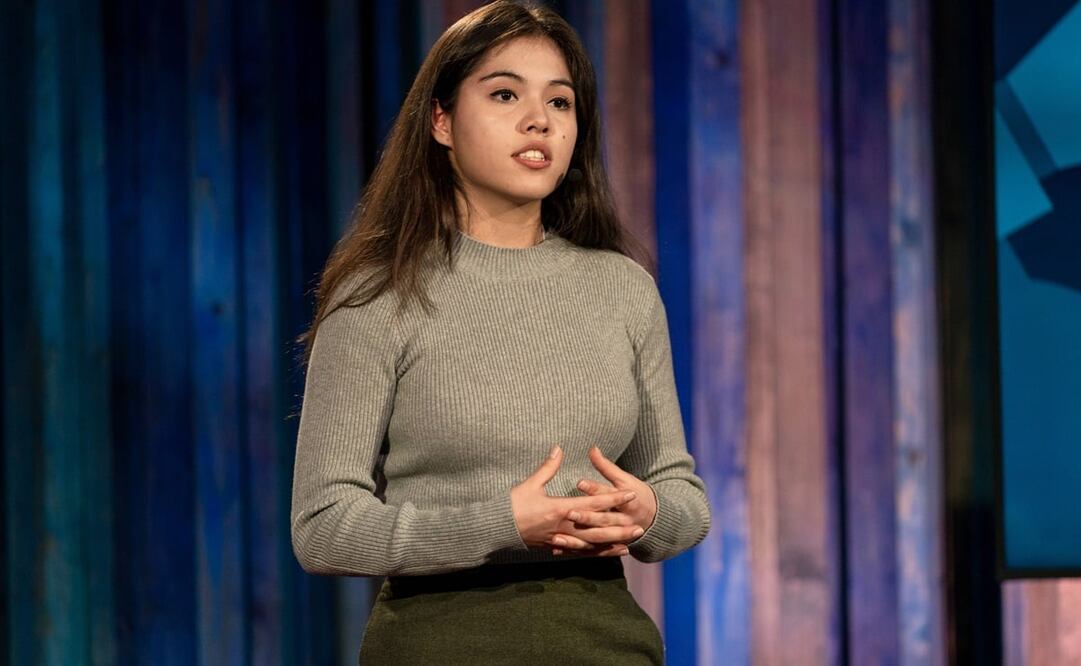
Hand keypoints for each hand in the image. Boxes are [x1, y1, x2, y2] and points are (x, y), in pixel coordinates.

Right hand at [510, 446, 643, 557]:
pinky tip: (609, 553)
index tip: (630, 494)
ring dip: (612, 543)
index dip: (613, 499)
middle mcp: (564, 527)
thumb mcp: (531, 484)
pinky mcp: (557, 547)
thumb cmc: (513, 505)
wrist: (498, 529)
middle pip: (598, 529)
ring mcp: (561, 539)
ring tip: (631, 542)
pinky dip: (597, 553)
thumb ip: (548, 467)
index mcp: (560, 509)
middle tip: (640, 527)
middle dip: (620, 528)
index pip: (593, 504)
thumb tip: (558, 449)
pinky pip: (582, 552)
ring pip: (593, 544)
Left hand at [549, 447, 657, 553]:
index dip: (595, 489)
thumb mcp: (624, 478)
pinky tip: (558, 549)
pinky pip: (592, 549)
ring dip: (578, 538)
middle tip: (569, 512)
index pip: (609, 494)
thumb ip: (606, 466)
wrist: (655, 518)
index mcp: (628, 501)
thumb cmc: (636, 493)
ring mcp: (617, 535)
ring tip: (558, 537)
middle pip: (604, 519)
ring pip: (597, 537)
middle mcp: (623, 519)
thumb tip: (592, 448)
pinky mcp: (609, 544)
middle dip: (586, 517)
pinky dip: (576, 549)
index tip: (579, 483)